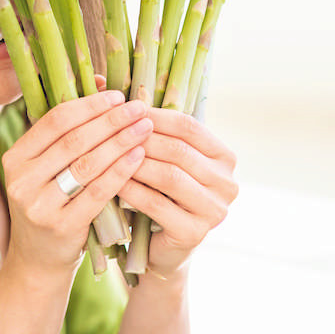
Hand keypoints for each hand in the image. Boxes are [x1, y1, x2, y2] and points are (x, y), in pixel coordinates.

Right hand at [0, 90, 150, 276]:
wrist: (39, 260)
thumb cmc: (53, 204)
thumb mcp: (50, 169)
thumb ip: (70, 133)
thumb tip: (103, 81)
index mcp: (15, 158)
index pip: (55, 121)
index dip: (89, 105)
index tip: (119, 96)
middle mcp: (21, 180)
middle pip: (73, 140)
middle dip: (111, 121)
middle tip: (139, 109)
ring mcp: (39, 205)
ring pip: (86, 164)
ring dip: (120, 143)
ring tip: (145, 129)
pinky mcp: (60, 226)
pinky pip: (97, 192)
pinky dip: (120, 172)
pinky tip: (139, 157)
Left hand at [117, 109, 237, 277]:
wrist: (161, 249)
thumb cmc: (159, 196)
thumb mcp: (160, 159)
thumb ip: (149, 128)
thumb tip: (106, 84)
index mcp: (225, 158)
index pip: (189, 126)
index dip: (154, 116)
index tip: (122, 109)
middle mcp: (228, 182)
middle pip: (179, 150)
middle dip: (141, 138)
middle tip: (109, 131)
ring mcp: (215, 209)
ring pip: (170, 176)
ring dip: (135, 163)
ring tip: (107, 154)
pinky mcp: (195, 232)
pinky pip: (158, 204)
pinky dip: (133, 190)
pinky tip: (111, 182)